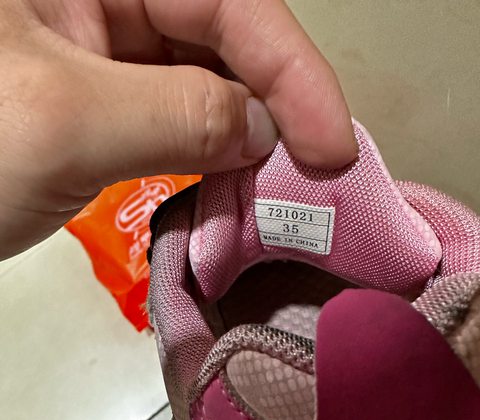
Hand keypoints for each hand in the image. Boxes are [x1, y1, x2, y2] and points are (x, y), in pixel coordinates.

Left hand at [0, 0, 356, 258]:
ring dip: (245, 136)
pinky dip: (208, 155)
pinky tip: (230, 186)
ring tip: (278, 188)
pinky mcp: (95, 102)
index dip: (290, 67)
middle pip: (218, 34)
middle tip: (315, 171)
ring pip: (201, 80)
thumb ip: (178, 116)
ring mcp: (94, 52)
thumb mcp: (62, 126)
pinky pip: (173, 118)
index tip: (332, 143)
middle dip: (273, 103)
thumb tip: (264, 130)